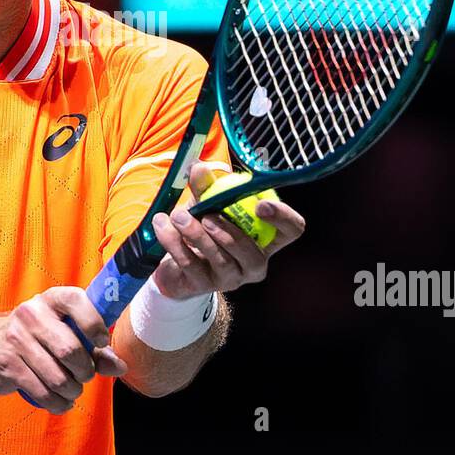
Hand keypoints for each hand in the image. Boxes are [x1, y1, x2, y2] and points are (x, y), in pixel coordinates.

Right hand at [0, 287, 127, 413]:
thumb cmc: (38, 338)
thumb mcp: (65, 333)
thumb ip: (95, 349)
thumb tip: (120, 366)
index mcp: (51, 299)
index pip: (75, 300)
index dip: (93, 322)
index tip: (101, 341)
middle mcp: (31, 314)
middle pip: (69, 350)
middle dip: (85, 370)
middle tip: (85, 375)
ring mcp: (16, 338)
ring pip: (58, 377)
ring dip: (72, 390)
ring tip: (72, 389)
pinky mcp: (6, 364)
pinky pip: (42, 392)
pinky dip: (58, 403)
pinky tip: (60, 401)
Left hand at [150, 163, 305, 299]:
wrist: (175, 261)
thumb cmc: (203, 226)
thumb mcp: (207, 202)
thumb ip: (205, 186)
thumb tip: (198, 167)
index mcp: (266, 238)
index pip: (292, 229)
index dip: (283, 217)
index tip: (260, 203)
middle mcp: (255, 263)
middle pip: (252, 253)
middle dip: (229, 232)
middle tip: (206, 214)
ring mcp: (231, 278)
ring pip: (219, 258)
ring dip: (196, 234)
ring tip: (178, 215)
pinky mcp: (204, 286)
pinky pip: (190, 263)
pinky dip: (174, 242)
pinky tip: (163, 225)